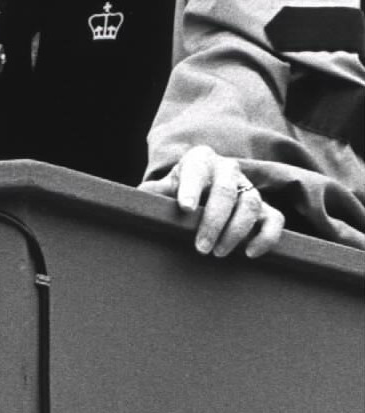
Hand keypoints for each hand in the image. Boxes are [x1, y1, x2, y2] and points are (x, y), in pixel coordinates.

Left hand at [139, 145, 284, 257]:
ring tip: (218, 253)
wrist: (202, 193)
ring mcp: (248, 187)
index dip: (191, 188)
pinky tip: (249, 253)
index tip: (185, 209)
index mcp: (200, 159)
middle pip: (226, 190)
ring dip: (236, 231)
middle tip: (201, 247)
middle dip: (213, 220)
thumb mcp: (163, 188)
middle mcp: (228, 169)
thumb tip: (137, 203)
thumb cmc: (178, 191)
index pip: (197, 169)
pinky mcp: (266, 207)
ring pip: (251, 204)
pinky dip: (267, 236)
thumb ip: (153, 194)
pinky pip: (275, 219)